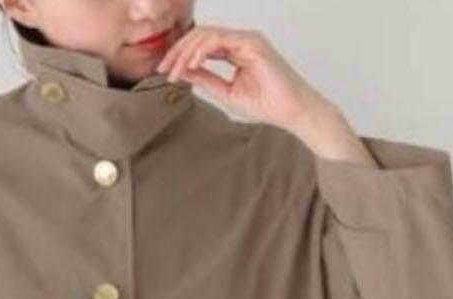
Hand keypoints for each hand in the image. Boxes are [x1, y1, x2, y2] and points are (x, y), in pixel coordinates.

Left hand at [155, 23, 332, 130]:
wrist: (289, 110)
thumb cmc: (266, 104)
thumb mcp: (225, 92)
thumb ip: (205, 79)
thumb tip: (182, 72)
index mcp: (234, 50)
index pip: (201, 45)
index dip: (180, 56)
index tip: (164, 72)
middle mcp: (240, 41)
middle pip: (200, 35)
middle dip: (177, 51)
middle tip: (163, 69)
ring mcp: (246, 39)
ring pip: (206, 35)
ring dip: (185, 52)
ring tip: (174, 70)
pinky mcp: (252, 42)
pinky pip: (219, 39)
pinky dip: (201, 51)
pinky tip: (190, 65)